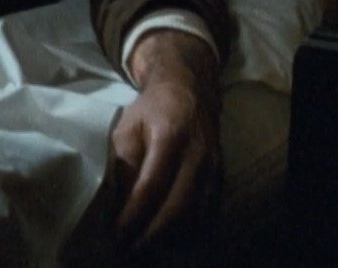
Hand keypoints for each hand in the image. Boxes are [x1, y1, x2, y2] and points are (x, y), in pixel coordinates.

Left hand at [110, 30, 220, 250]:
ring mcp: (212, 167)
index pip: (151, 186)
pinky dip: (188, 228)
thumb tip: (118, 200)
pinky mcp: (220, 176)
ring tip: (144, 249)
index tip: (117, 233)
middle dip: (151, 234)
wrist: (191, 88)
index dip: (134, 214)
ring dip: (169, 237)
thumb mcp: (127, 125)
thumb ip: (123, 161)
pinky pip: (206, 210)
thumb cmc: (152, 108)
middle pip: (176, 207)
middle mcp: (196, 155)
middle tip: (128, 250)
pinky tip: (169, 239)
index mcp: (170, 137)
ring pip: (193, 213)